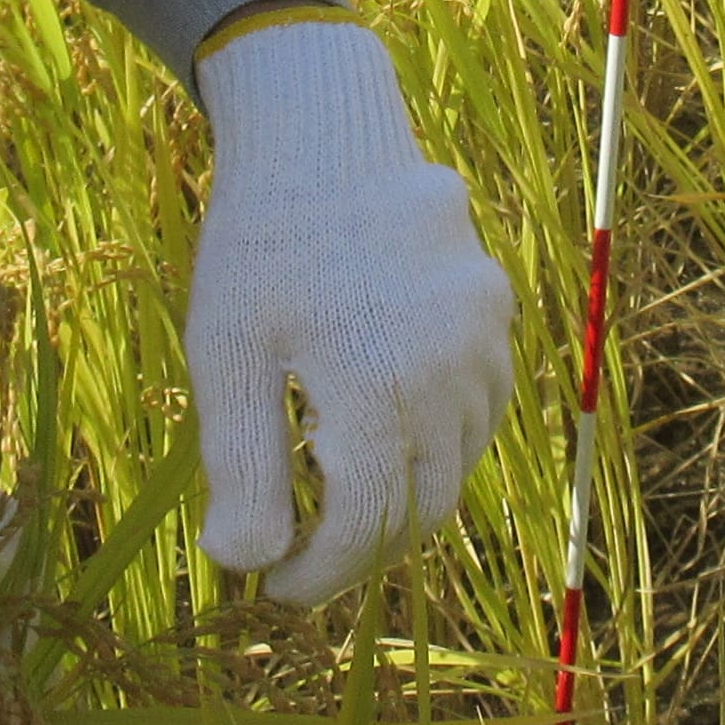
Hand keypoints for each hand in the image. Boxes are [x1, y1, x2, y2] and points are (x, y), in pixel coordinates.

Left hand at [187, 18, 514, 602]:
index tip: (272, 590)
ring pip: (456, 463)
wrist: (325, 133)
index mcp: (381, 388)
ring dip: (400, 501)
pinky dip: (434, 446)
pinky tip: (384, 438)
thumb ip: (242, 468)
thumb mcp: (227, 356)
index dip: (318, 575)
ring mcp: (485, 343)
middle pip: (420, 508)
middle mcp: (452, 372)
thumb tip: (246, 567)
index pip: (363, 528)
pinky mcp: (497, 317)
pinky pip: (479, 412)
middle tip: (301, 562)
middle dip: (361, 550)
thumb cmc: (262, 245)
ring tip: (335, 503)